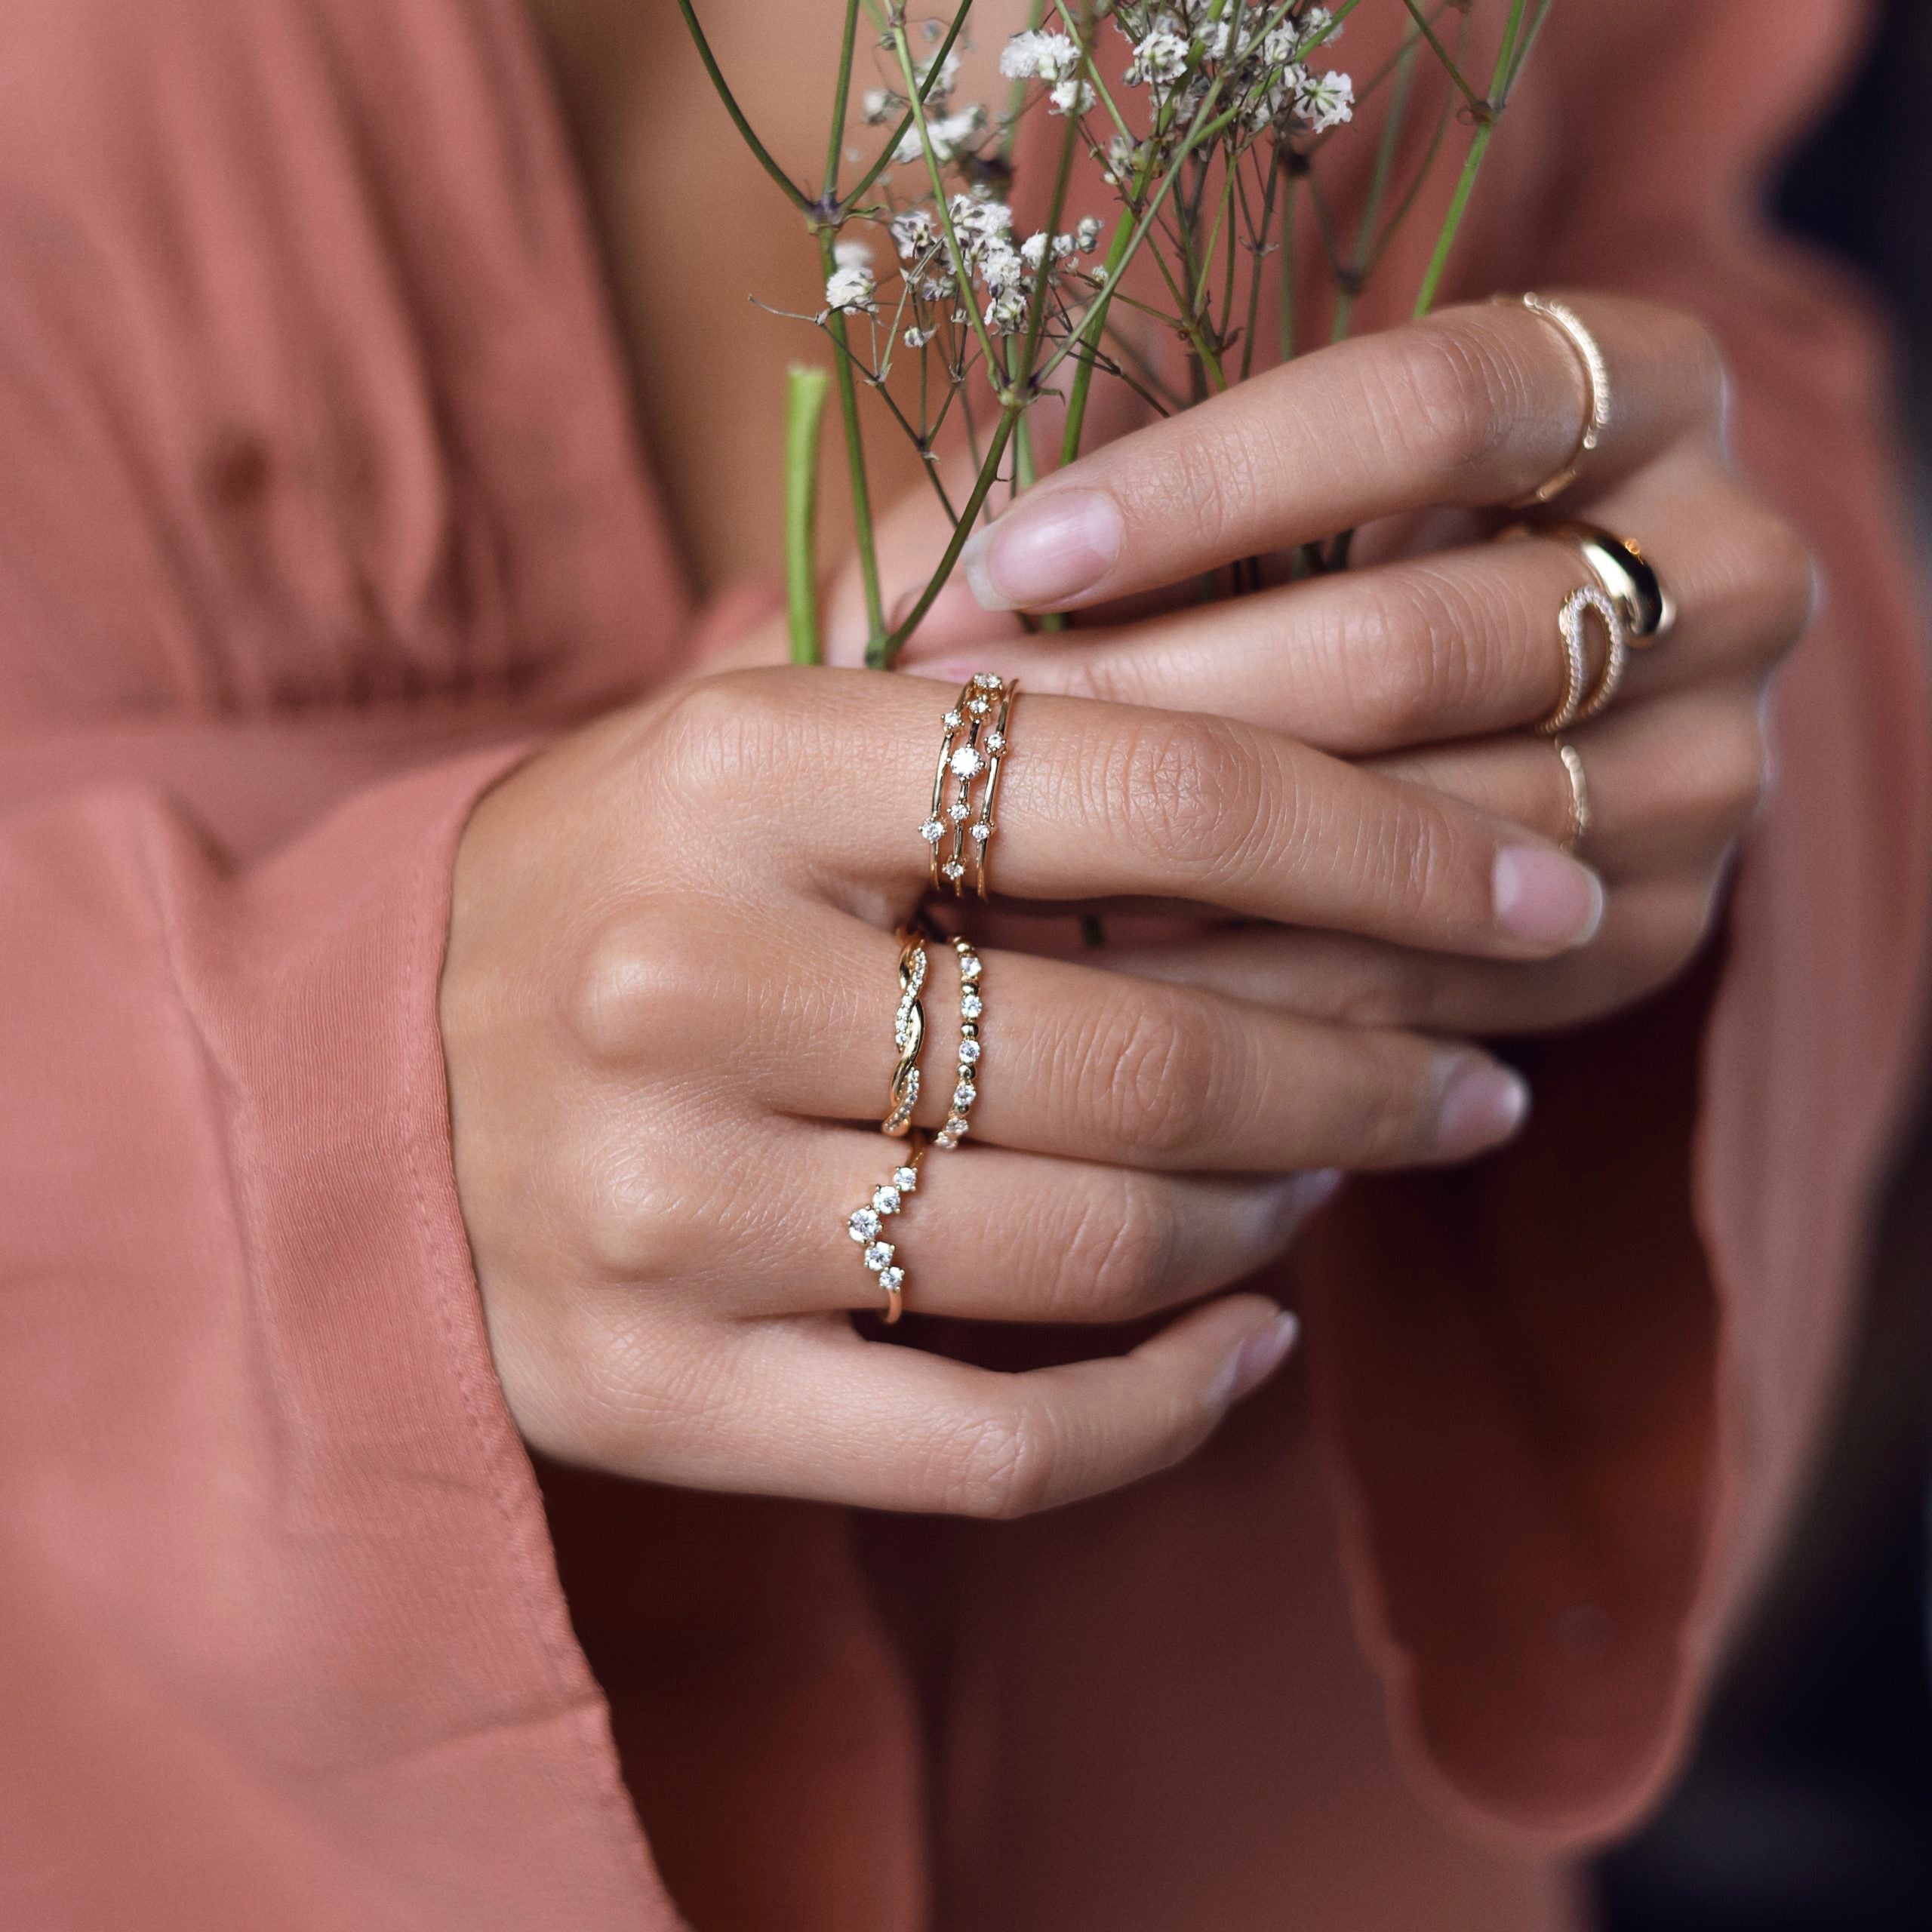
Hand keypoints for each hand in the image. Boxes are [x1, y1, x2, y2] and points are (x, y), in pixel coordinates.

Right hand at [440, 665, 1600, 1514]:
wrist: (350, 1097)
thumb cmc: (612, 892)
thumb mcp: (750, 733)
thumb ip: (981, 689)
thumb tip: (1290, 691)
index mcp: (736, 764)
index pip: (1153, 783)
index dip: (1394, 843)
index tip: (1538, 889)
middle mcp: (686, 981)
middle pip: (1152, 1045)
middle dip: (1376, 1066)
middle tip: (1475, 1074)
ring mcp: (666, 1207)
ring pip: (1093, 1247)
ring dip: (1274, 1214)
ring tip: (1329, 1173)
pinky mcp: (660, 1391)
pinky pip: (993, 1445)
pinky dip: (1166, 1411)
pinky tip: (1246, 1350)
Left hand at [884, 294, 1806, 1033]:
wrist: (1479, 725)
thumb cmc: (1307, 564)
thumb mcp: (1232, 478)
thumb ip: (1107, 481)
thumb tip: (943, 577)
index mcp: (1631, 384)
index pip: (1429, 405)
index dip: (1207, 479)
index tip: (1015, 553)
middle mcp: (1727, 567)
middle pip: (1414, 642)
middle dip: (1153, 701)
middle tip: (955, 738)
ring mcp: (1717, 763)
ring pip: (1431, 832)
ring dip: (1192, 864)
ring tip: (988, 869)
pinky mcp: (1665, 928)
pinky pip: (1443, 977)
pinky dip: (1265, 983)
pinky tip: (1102, 978)